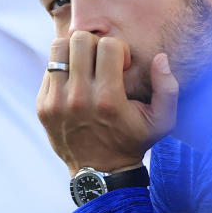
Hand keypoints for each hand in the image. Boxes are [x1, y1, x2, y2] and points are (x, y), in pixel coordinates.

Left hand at [36, 31, 177, 175]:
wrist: (100, 172)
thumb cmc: (132, 141)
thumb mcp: (162, 121)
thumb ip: (168, 88)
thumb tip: (160, 58)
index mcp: (108, 99)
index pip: (108, 45)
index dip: (119, 49)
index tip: (122, 65)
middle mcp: (79, 98)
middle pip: (80, 40)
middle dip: (96, 45)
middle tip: (102, 62)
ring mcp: (56, 102)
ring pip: (59, 47)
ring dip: (74, 51)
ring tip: (86, 66)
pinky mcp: (43, 106)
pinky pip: (49, 69)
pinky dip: (63, 69)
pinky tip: (75, 83)